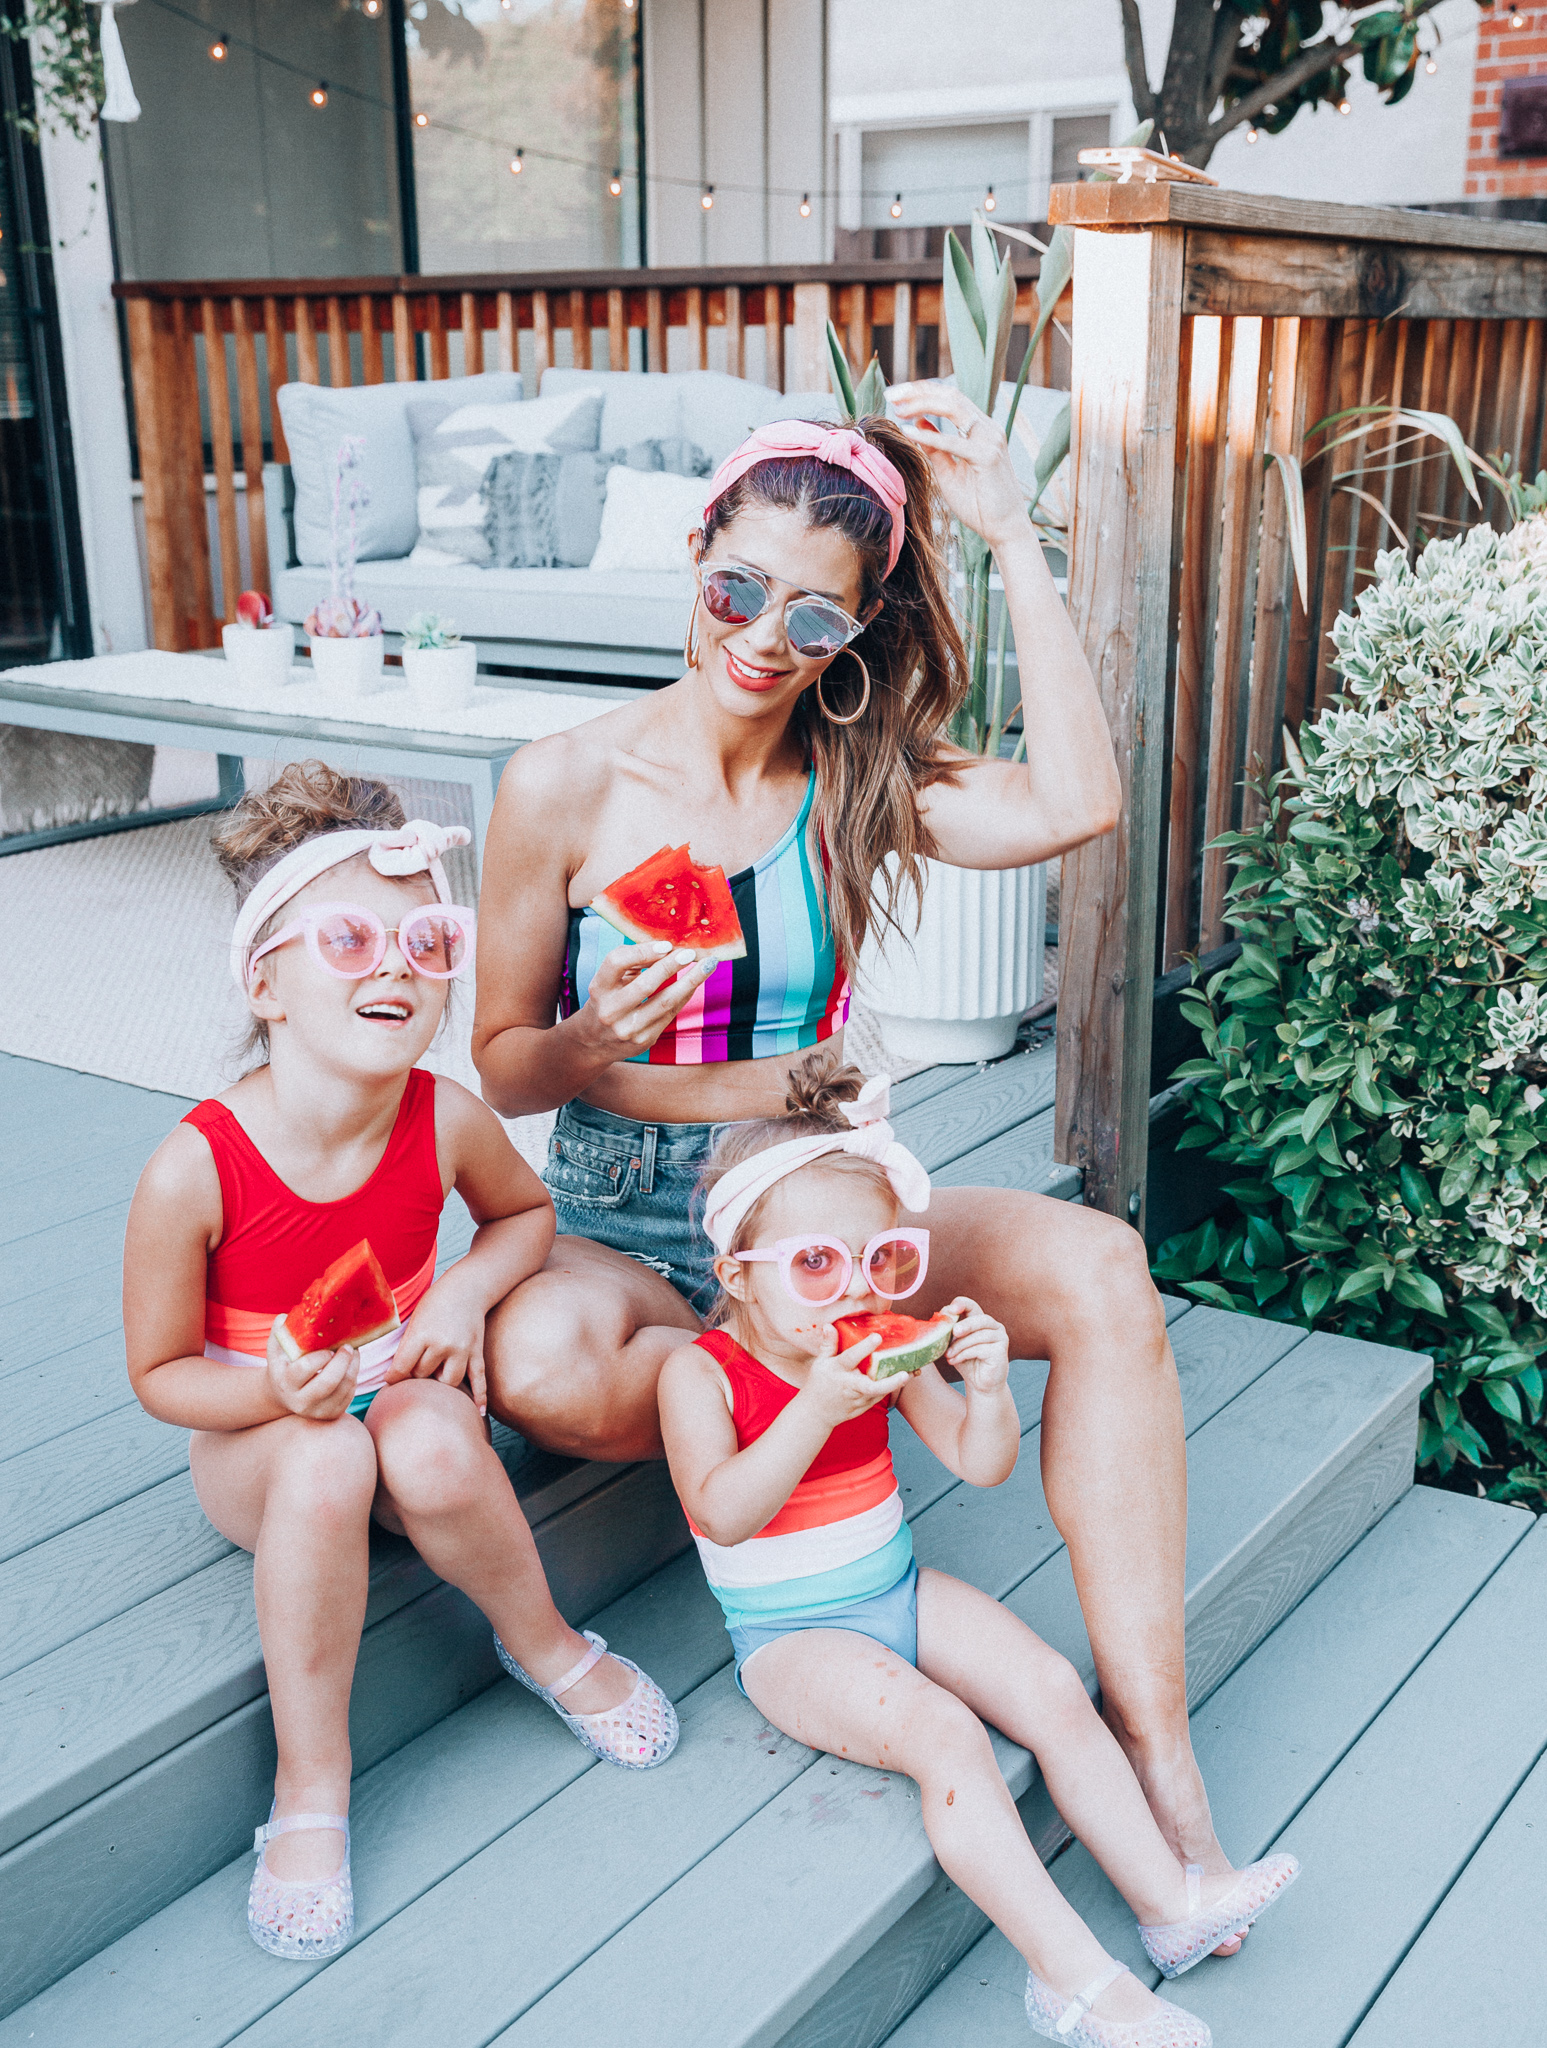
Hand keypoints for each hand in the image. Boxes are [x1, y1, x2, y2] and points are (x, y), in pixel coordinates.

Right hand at [265, 1316, 359, 1419]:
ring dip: (353, 1366)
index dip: (321, 1356)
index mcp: (286, 1384)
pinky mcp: (332, 1415)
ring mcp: (317, 1412)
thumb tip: (283, 1318)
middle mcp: (300, 1402)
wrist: (284, 1395)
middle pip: (329, 1382)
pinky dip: (354, 1376)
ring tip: (351, 1352)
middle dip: (343, 1361)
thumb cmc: (283, 1366)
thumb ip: (279, 1334)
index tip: (328, 1348)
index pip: (305, 1369)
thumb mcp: (277, 1351)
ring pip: (344, 1387)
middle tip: (348, 1347)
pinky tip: (350, 1365)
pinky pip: (350, 1393)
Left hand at [386, 1279, 488, 1414]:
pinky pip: (479, 1379)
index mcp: (422, 1335)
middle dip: (417, 1374)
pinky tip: (478, 1413)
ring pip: (447, 1382)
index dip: (393, 1377)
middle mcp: (442, 1345)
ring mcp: (462, 1350)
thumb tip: (397, 1375)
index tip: (390, 1381)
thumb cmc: (436, 1303)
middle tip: (416, 1367)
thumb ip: (408, 1347)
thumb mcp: (416, 1321)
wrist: (467, 1288)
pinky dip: (479, 1397)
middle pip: (423, 1375)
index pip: (402, 1367)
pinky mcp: (477, 1353)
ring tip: (435, 1376)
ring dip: (439, 1382)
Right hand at [575, 941, 717, 1061]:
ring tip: (707, 966)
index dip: (643, 951)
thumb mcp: (609, 980)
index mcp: (599, 988)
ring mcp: (628, 1028)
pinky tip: (695, 983)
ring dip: (690, 981)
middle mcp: (611, 1010)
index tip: (666, 945)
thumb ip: (632, 963)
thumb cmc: (607, 1001)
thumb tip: (667, 947)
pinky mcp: (644, 1040)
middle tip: (691, 953)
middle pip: (646, 984)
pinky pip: (671, 1014)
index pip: (616, 962)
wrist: (594, 1042)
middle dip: (672, 965)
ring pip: (665, 1001)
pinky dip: (684, 996)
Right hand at [797, 1322, 897, 1430]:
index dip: (864, 1348)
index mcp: (838, 1371)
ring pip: (881, 1392)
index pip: (851, 1358)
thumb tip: (829, 1325)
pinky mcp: (865, 1405)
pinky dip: (893, 1386)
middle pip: (871, 1386)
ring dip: (897, 1383)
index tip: (877, 1337)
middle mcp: (850, 1386)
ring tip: (914, 1370)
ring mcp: (859, 1399)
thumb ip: (828, 1344)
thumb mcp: (820, 1363)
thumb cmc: (819, 1383)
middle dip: (888, 1382)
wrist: (818, 1412)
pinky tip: (906, 1374)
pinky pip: (881, 1395)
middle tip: (904, 1374)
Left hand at [888, 382, 1030, 553]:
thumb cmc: (979, 504)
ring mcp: (991, 440)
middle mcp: (988, 428)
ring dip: (922, 405)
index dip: (923, 392)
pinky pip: (954, 443)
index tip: (896, 395)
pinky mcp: (988, 458)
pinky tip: (908, 432)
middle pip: (951, 395)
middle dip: (918, 391)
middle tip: (891, 394)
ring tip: (897, 408)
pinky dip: (930, 437)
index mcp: (981, 429)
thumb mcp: (949, 472)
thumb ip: (935, 449)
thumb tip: (917, 423)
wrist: (1005, 529)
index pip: (950, 398)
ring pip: (954, 408)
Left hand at [940, 1296, 1010, 1393]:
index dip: (962, 1303)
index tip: (951, 1308)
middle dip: (964, 1325)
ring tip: (948, 1355)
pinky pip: (980, 1348)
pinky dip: (964, 1354)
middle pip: (979, 1319)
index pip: (972, 1306)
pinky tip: (955, 1361)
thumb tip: (944, 1312)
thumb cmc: (967, 1362)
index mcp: (981, 1321)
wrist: (980, 1385)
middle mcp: (994, 1326)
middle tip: (953, 1332)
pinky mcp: (1001, 1351)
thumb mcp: (955, 1344)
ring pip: (978, 1336)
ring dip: (959, 1345)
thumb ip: (950, 1329)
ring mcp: (1001, 1338)